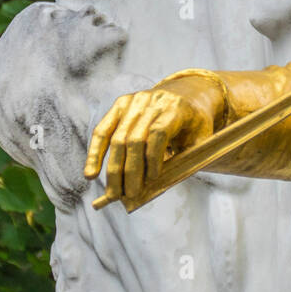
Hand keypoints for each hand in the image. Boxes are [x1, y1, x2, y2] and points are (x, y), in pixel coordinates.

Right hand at [83, 74, 224, 206]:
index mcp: (176, 108)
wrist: (186, 95)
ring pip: (117, 138)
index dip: (153, 157)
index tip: (152, 179)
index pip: (159, 132)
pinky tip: (91, 174)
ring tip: (112, 193)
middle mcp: (152, 101)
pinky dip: (95, 154)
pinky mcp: (120, 104)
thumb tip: (157, 187)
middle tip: (127, 196)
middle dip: (130, 171)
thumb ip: (184, 159)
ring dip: (113, 169)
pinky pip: (103, 131)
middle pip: (135, 138)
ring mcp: (133, 101)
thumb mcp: (200, 139)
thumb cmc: (193, 125)